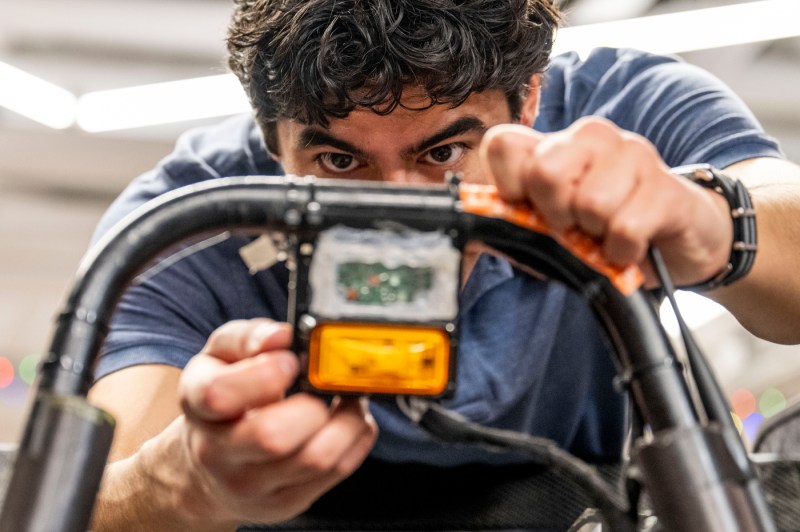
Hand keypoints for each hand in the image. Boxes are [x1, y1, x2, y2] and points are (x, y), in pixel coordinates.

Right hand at [151, 319, 377, 527]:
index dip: (264, 374)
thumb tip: (280, 337)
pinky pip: (337, 470)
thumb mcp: (220, 357)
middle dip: (314, 404)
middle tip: (324, 384)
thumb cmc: (224, 398)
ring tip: (344, 399)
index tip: (290, 361)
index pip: (220, 395)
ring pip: (317, 457)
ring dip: (347, 420)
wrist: (207, 466)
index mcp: (198, 404)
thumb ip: (247, 338)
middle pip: (274, 437)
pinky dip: (355, 438)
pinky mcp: (285, 503)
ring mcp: (252, 485)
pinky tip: (346, 421)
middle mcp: (217, 452)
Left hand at [479, 117, 732, 286]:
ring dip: (596, 236)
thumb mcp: (553, 226)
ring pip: (590, 203)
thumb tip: (476, 223)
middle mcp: (592, 138)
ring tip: (607, 234)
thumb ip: (516, 219)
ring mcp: (633, 155)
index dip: (508, 186)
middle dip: (556, 215)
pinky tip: (629, 247)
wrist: (679, 240)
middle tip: (576, 227)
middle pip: (545, 172)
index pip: (504, 144)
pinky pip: (626, 228)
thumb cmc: (606, 231)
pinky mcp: (667, 188)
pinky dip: (622, 252)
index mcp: (556, 145)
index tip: (530, 210)